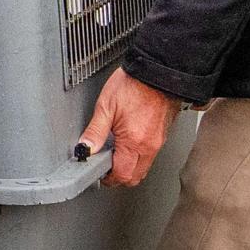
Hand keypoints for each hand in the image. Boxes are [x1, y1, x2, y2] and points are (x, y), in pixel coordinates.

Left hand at [77, 69, 182, 189]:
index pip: (122, 175)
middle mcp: (149, 145)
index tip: (100, 174)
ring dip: (130, 167)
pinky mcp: (163, 134)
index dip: (109, 178)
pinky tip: (129, 144)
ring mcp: (159, 141)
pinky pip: (151, 154)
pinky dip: (139, 156)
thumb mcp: (106, 105)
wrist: (157, 70)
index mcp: (134, 141)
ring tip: (116, 155)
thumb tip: (85, 148)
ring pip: (144, 167)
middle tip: (106, 168)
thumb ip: (95, 131)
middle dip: (120, 177)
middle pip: (135, 177)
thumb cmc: (134, 84)